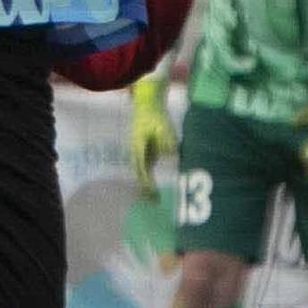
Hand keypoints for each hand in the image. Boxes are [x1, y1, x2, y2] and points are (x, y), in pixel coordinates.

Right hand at [128, 78, 177, 193]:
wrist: (146, 106)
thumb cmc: (156, 116)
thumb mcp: (164, 127)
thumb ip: (168, 142)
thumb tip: (172, 156)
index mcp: (138, 146)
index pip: (142, 167)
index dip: (146, 181)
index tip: (153, 191)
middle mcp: (135, 152)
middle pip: (139, 173)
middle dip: (145, 189)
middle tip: (154, 202)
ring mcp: (138, 153)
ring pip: (140, 173)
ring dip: (145, 187)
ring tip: (154, 201)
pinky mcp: (143, 153)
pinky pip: (144, 170)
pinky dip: (147, 181)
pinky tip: (153, 191)